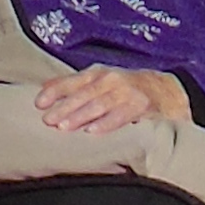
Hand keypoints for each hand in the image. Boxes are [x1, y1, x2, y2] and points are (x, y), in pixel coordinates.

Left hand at [32, 66, 189, 133]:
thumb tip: (44, 90)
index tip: (38, 103)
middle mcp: (110, 79)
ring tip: (64, 127)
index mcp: (97, 73)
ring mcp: (126, 92)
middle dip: (64, 107)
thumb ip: (76, 86)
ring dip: (80, 116)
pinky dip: (106, 124)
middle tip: (48, 120)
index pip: (71, 81)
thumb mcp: (101, 81)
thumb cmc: (125, 88)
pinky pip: (120, 116)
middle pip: (83, 94)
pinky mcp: (140, 106)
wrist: (165, 91)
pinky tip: (92, 132)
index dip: (54, 91)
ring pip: (99, 105)